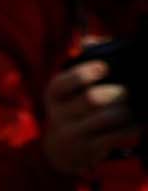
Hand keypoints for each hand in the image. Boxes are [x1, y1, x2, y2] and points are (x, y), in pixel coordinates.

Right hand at [40, 58, 138, 178]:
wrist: (63, 150)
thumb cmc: (75, 107)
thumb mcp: (70, 87)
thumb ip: (83, 59)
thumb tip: (91, 41)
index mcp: (55, 93)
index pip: (64, 82)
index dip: (85, 73)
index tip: (105, 68)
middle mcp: (59, 113)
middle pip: (93, 99)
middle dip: (117, 93)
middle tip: (126, 92)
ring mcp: (72, 133)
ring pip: (108, 117)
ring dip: (126, 111)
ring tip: (132, 108)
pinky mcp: (87, 149)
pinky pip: (116, 136)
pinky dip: (131, 127)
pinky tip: (135, 123)